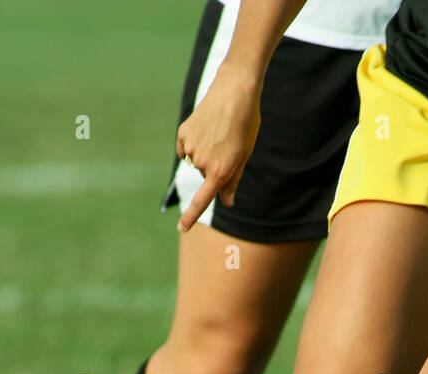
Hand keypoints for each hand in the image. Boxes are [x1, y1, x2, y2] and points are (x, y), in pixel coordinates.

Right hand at [175, 66, 261, 231]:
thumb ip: (233, 180)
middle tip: (226, 143)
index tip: (181, 229)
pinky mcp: (183, 133)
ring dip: (203, 152)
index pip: (202, 200)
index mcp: (221, 171)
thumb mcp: (244, 155)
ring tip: (217, 131)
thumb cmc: (246, 124)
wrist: (235, 90)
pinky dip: (192, 142)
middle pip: (204, 175)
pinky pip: (185, 148)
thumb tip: (227, 202)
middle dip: (213, 165)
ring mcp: (191, 148)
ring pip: (195, 161)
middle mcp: (203, 163)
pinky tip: (204, 127)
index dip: (191, 216)